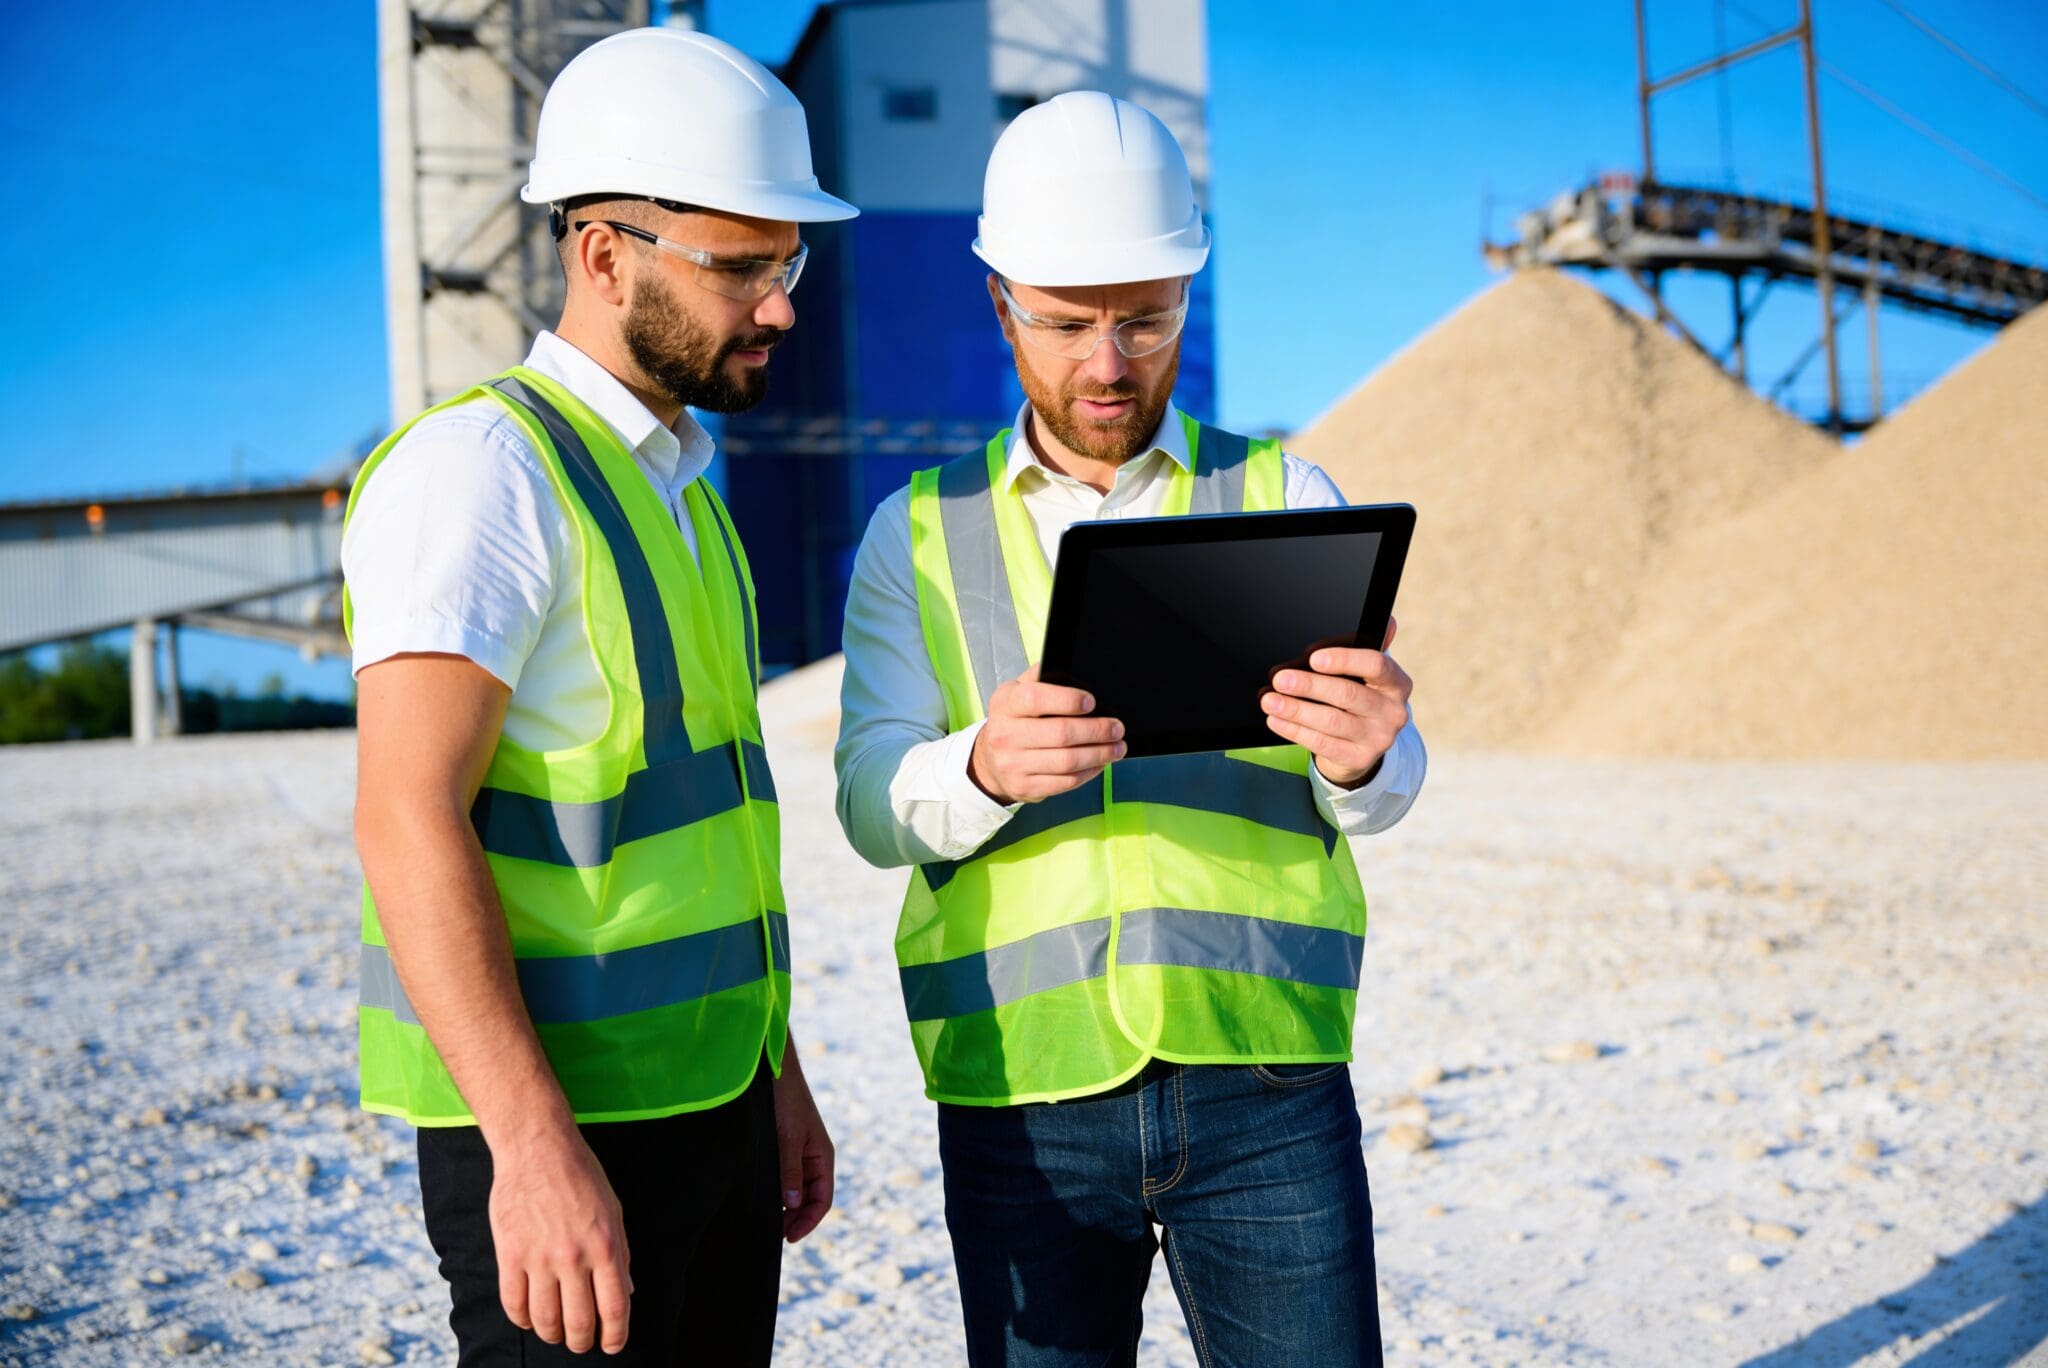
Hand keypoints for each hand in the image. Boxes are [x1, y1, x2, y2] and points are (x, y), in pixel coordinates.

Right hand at [489, 1126, 631, 1354]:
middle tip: (581, 1343)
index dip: (616, 1335)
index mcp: (605, 1246)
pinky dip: (522, 1320)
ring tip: (557, 1333)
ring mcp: (539, 1257)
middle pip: (579, 1321)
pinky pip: (514, 1303)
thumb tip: (626, 1291)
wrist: (537, 1148)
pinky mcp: (509, 1253)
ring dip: (553, 1334)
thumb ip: (620, 1253)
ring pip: (545, 1319)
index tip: (612, 1344)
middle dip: (582, 1342)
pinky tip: (530, 1319)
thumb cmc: (580, 1176)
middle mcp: (573, 1256)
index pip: (615, 1307)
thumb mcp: (613, 1211)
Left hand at [772, 1038, 834, 1242]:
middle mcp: (812, 1158)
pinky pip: (783, 1177)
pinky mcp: (782, 1148)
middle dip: (795, 1218)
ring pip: (795, 1190)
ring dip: (784, 1207)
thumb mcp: (788, 1137)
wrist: (774, 1071)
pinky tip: (762, 1198)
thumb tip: (792, 1203)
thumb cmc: (786, 1100)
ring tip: (765, 1220)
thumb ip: (790, 1170)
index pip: (823, 1199)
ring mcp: (797, 1153)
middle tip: (772, 1234)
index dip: (808, 1221)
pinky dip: (775, 1191)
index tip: (789, 1238)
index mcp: (822, 1157)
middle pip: (809, 1199)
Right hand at [968, 665, 1125, 803]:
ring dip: (1099, 754)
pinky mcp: (1025, 786)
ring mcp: (1013, 764)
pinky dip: (1090, 772)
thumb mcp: (1017, 692)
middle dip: (1096, 730)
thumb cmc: (1014, 721)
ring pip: (1067, 761)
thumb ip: (1040, 678)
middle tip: (1117, 728)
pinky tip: (1100, 763)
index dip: (1068, 700)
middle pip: (1060, 733)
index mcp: (1006, 704)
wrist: (990, 761)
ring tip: (1117, 747)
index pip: (1036, 699)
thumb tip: (1071, 668)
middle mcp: (1005, 735)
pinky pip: (1066, 781)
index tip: (1091, 702)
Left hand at [1261, 617, 1412, 788]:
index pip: (1376, 665)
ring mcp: (1378, 738)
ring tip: (1270, 700)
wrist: (1364, 743)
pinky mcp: (1359, 758)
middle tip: (1280, 679)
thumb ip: (1363, 648)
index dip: (1344, 659)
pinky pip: (1321, 743)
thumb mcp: (1364, 674)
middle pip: (1348, 694)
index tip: (1313, 657)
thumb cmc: (1359, 697)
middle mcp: (1393, 711)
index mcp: (1397, 683)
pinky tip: (1276, 719)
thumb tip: (1388, 622)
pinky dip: (1294, 729)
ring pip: (1331, 721)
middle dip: (1309, 685)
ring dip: (1295, 709)